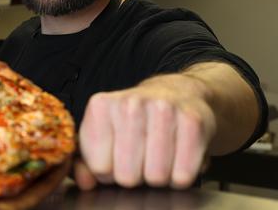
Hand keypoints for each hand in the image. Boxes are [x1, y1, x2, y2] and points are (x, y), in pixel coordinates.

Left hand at [74, 73, 215, 189]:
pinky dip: (180, 176)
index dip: (109, 172)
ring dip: (158, 176)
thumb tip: (84, 183)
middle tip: (139, 159)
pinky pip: (183, 175)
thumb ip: (85, 162)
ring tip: (157, 157)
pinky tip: (176, 157)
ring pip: (156, 177)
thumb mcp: (101, 134)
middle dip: (134, 175)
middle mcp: (130, 104)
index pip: (100, 168)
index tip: (117, 157)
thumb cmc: (133, 120)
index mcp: (101, 106)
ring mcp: (163, 109)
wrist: (176, 93)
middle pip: (127, 176)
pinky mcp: (193, 121)